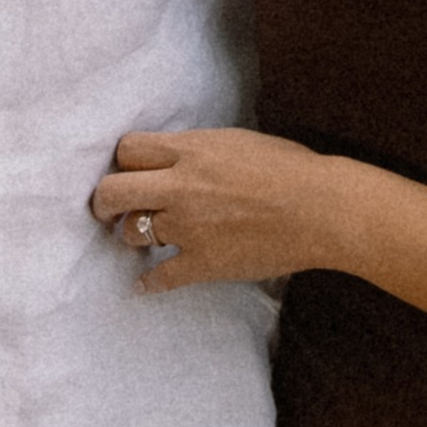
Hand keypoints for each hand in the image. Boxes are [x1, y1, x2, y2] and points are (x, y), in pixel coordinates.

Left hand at [91, 127, 346, 288]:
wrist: (321, 208)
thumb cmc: (289, 167)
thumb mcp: (236, 141)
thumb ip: (199, 150)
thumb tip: (176, 157)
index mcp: (191, 151)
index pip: (129, 149)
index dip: (124, 161)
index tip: (128, 170)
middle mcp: (181, 187)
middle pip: (114, 191)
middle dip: (105, 200)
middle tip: (107, 209)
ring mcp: (189, 227)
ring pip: (132, 232)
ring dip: (130, 236)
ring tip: (136, 239)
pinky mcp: (203, 262)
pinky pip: (160, 276)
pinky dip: (148, 282)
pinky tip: (142, 285)